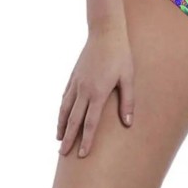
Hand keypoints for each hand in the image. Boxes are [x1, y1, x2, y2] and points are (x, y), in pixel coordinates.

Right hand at [56, 20, 133, 158]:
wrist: (105, 32)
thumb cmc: (121, 55)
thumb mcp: (128, 78)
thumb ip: (127, 101)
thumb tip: (128, 123)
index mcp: (98, 93)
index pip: (90, 123)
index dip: (86, 140)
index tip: (82, 155)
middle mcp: (84, 90)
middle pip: (74, 120)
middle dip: (68, 138)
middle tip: (62, 155)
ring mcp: (76, 82)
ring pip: (65, 109)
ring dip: (61, 125)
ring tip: (58, 138)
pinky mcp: (74, 75)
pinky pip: (65, 96)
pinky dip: (62, 108)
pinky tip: (62, 115)